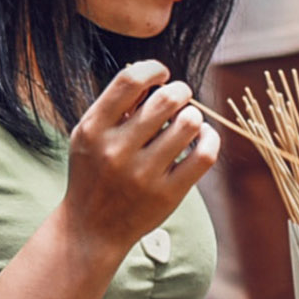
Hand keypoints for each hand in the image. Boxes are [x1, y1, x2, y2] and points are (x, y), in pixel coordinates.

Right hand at [55, 64, 217, 264]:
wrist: (90, 229)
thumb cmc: (94, 174)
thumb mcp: (88, 137)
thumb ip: (115, 107)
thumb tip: (154, 76)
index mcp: (93, 129)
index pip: (130, 80)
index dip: (154, 69)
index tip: (162, 75)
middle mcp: (116, 150)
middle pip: (167, 98)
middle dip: (181, 91)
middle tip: (180, 98)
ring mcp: (142, 175)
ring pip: (189, 123)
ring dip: (193, 115)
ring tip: (187, 121)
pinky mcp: (167, 194)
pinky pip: (204, 154)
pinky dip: (210, 138)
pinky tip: (202, 137)